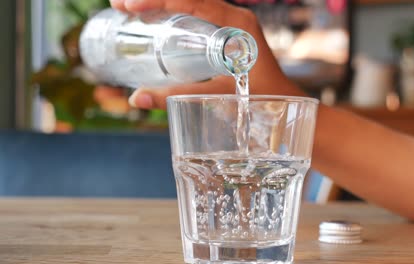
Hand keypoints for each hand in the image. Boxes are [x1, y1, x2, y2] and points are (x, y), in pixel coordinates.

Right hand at [110, 0, 305, 108]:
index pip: (193, 2)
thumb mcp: (217, 96)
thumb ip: (176, 97)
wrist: (284, 100)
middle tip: (120, 6)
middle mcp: (235, 17)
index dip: (159, 0)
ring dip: (162, 2)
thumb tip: (135, 100)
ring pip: (191, 2)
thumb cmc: (259, 99)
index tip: (129, 7)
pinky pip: (197, 12)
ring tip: (130, 10)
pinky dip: (173, 11)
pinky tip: (153, 19)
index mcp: (238, 26)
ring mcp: (232, 21)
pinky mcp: (228, 30)